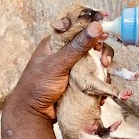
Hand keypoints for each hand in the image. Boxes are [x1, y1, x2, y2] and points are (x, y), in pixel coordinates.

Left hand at [2, 22, 107, 138]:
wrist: (34, 114)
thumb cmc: (38, 85)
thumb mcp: (57, 64)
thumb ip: (77, 46)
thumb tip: (96, 26)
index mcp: (57, 42)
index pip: (77, 26)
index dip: (91, 25)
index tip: (104, 24)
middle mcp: (66, 52)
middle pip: (91, 44)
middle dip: (101, 51)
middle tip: (105, 61)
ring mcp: (74, 67)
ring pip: (95, 61)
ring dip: (103, 68)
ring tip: (105, 77)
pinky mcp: (78, 81)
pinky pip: (94, 76)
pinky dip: (100, 81)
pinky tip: (102, 89)